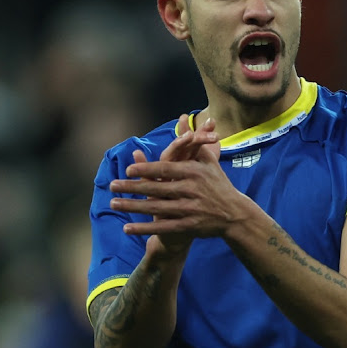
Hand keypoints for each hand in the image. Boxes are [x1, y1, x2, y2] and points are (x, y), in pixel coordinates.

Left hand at [110, 114, 229, 251]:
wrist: (235, 214)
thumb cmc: (219, 184)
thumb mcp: (209, 161)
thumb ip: (192, 141)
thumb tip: (182, 118)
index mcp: (194, 173)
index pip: (166, 169)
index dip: (146, 170)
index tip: (128, 169)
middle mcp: (191, 190)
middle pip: (156, 189)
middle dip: (132, 188)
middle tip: (112, 186)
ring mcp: (190, 210)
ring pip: (156, 209)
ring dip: (133, 207)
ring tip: (114, 203)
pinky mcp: (189, 226)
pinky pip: (162, 227)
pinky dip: (144, 229)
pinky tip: (127, 228)